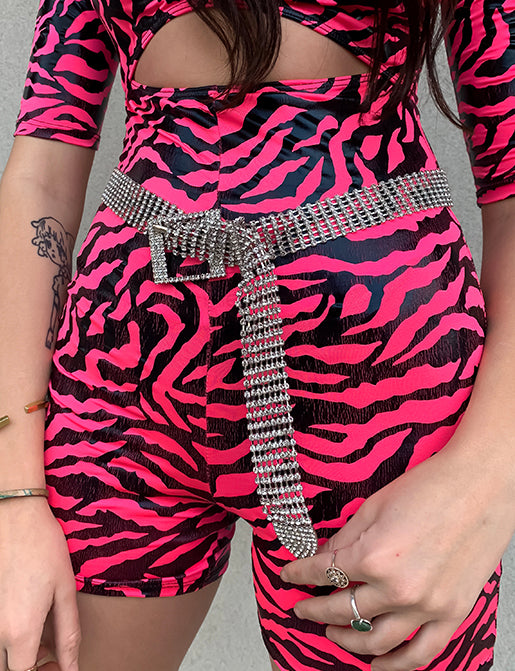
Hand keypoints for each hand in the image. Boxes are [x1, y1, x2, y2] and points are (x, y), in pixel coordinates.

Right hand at [0, 498, 79, 670]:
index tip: (60, 665)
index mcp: (20, 632)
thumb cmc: (44, 548)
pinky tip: (29, 620)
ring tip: (43, 637)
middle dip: (31, 667)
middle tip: (53, 653)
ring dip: (19, 655)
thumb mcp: (65, 591)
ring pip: (0, 654)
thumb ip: (68, 635)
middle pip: (10, 668)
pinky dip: (11, 638)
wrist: (16, 517)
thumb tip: (71, 666)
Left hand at [280, 443, 512, 670]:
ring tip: (332, 634)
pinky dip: (396, 664)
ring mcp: (426, 606)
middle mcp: (397, 589)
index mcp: (373, 556)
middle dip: (315, 610)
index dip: (300, 574)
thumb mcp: (374, 506)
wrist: (480, 486)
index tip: (289, 576)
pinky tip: (378, 664)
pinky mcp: (452, 613)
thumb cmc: (429, 487)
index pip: (323, 574)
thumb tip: (323, 557)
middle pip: (343, 610)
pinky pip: (420, 653)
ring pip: (376, 641)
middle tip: (302, 608)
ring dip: (347, 640)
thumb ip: (345, 538)